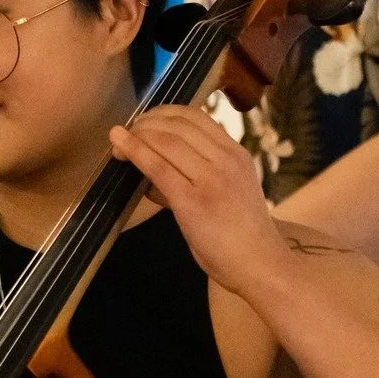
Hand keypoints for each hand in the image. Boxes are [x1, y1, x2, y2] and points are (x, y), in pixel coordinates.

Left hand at [110, 106, 287, 295]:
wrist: (259, 264)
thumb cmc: (242, 238)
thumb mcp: (230, 193)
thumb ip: (201, 178)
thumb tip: (158, 177)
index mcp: (236, 154)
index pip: (198, 118)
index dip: (166, 113)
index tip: (147, 120)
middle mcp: (226, 159)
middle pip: (179, 124)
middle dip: (148, 122)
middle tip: (129, 130)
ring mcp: (210, 178)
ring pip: (167, 140)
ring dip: (138, 135)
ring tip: (120, 140)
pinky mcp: (192, 200)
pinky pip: (158, 166)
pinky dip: (134, 151)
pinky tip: (118, 145)